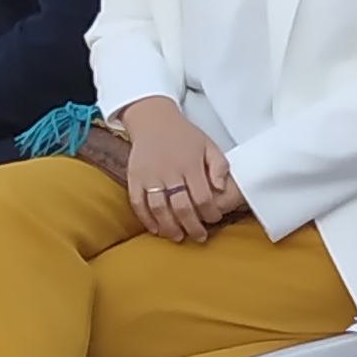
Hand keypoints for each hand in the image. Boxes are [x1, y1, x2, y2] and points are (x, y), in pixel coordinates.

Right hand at [114, 97, 240, 242]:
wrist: (153, 119)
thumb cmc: (184, 135)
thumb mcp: (208, 145)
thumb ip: (219, 166)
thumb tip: (222, 189)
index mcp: (190, 163)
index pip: (203, 196)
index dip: (210, 212)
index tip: (214, 219)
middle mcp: (169, 170)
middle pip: (181, 207)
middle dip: (192, 226)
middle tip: (199, 237)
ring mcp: (149, 175)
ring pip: (159, 208)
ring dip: (169, 227)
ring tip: (178, 237)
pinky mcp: (134, 177)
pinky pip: (137, 203)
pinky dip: (145, 219)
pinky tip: (155, 229)